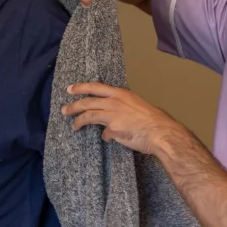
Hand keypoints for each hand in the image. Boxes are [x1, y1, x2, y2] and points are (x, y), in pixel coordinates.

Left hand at [62, 82, 181, 154]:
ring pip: (88, 115)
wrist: (161, 132)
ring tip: (74, 126)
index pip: (96, 87)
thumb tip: (119, 116)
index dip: (81, 87)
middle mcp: (114, 102)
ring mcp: (111, 115)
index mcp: (121, 94)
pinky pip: (104, 134)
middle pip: (87, 102)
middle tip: (65, 110)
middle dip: (73, 106)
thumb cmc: (155, 120)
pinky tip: (110, 140)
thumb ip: (125, 108)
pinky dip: (106, 137)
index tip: (71, 89)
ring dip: (78, 121)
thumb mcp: (138, 106)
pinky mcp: (112, 129)